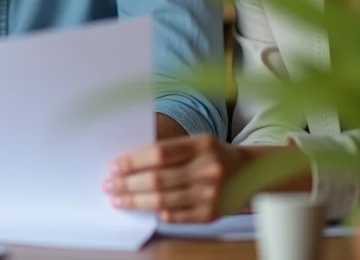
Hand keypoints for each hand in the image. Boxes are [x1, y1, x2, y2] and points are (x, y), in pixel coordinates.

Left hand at [103, 135, 246, 222]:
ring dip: (135, 200)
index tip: (113, 166)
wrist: (250, 173)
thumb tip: (130, 164)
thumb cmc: (214, 155)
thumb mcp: (196, 143)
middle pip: (157, 179)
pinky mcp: (211, 214)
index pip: (158, 153)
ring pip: (162, 200)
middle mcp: (208, 170)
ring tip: (118, 198)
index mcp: (202, 145)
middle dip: (127, 183)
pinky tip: (144, 208)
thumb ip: (169, 151)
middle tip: (109, 185)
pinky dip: (157, 212)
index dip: (132, 161)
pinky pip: (176, 216)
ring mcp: (210, 194)